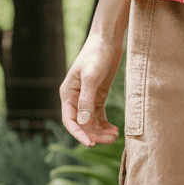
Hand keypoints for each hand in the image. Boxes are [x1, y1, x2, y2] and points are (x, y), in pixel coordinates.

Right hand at [59, 32, 123, 146]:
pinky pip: (99, 116)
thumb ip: (87, 99)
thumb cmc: (96, 54)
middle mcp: (75, 98)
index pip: (69, 120)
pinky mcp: (98, 96)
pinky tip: (115, 129)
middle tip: (110, 140)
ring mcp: (87, 98)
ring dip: (102, 131)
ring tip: (115, 135)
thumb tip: (83, 122)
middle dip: (94, 134)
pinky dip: (106, 124)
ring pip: (91, 122)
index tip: (90, 144)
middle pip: (82, 124)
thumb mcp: (91, 77)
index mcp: (68, 93)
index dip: (78, 134)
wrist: (107, 40)